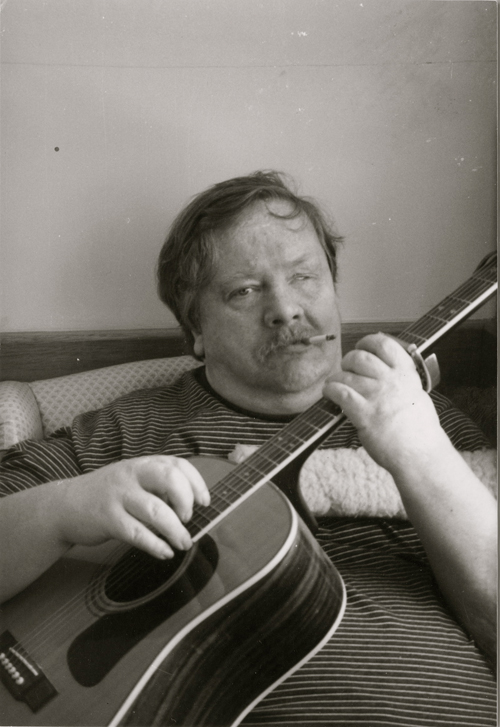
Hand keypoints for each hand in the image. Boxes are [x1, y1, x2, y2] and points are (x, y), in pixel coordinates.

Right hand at [56, 456, 209, 558]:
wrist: (65, 505)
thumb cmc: (108, 495)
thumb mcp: (134, 481)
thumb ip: (158, 488)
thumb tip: (190, 507)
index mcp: (143, 464)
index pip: (178, 464)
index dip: (196, 483)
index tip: (205, 502)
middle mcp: (132, 475)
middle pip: (169, 479)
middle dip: (186, 501)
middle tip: (188, 519)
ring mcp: (119, 496)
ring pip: (156, 510)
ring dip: (175, 530)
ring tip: (183, 543)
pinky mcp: (107, 519)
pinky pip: (137, 533)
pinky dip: (155, 545)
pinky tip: (164, 552)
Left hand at [323, 333, 447, 473]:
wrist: (420, 454)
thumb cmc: (420, 430)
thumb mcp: (418, 395)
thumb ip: (402, 381)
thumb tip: (388, 371)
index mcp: (406, 374)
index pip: (384, 344)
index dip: (368, 342)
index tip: (361, 347)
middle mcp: (390, 381)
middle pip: (360, 357)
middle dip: (349, 360)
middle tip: (347, 369)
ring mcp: (376, 396)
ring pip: (346, 374)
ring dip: (336, 378)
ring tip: (334, 384)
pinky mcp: (363, 413)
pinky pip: (339, 392)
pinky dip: (330, 390)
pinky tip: (329, 393)